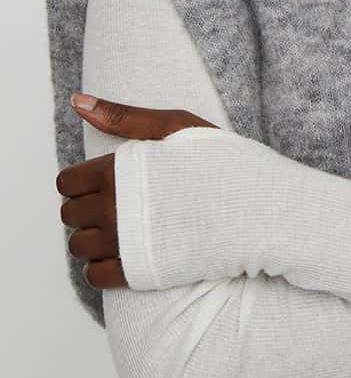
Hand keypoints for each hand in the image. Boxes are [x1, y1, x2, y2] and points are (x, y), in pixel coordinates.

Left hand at [56, 95, 218, 288]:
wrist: (257, 207)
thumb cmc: (221, 161)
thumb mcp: (175, 125)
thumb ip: (124, 116)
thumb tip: (77, 101)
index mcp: (116, 171)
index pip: (67, 182)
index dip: (83, 181)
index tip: (106, 181)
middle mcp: (112, 209)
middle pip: (69, 215)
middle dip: (86, 209)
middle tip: (117, 204)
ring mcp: (124, 244)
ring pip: (78, 248)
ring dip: (92, 239)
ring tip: (121, 229)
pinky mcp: (138, 272)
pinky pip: (95, 277)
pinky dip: (101, 268)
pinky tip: (123, 255)